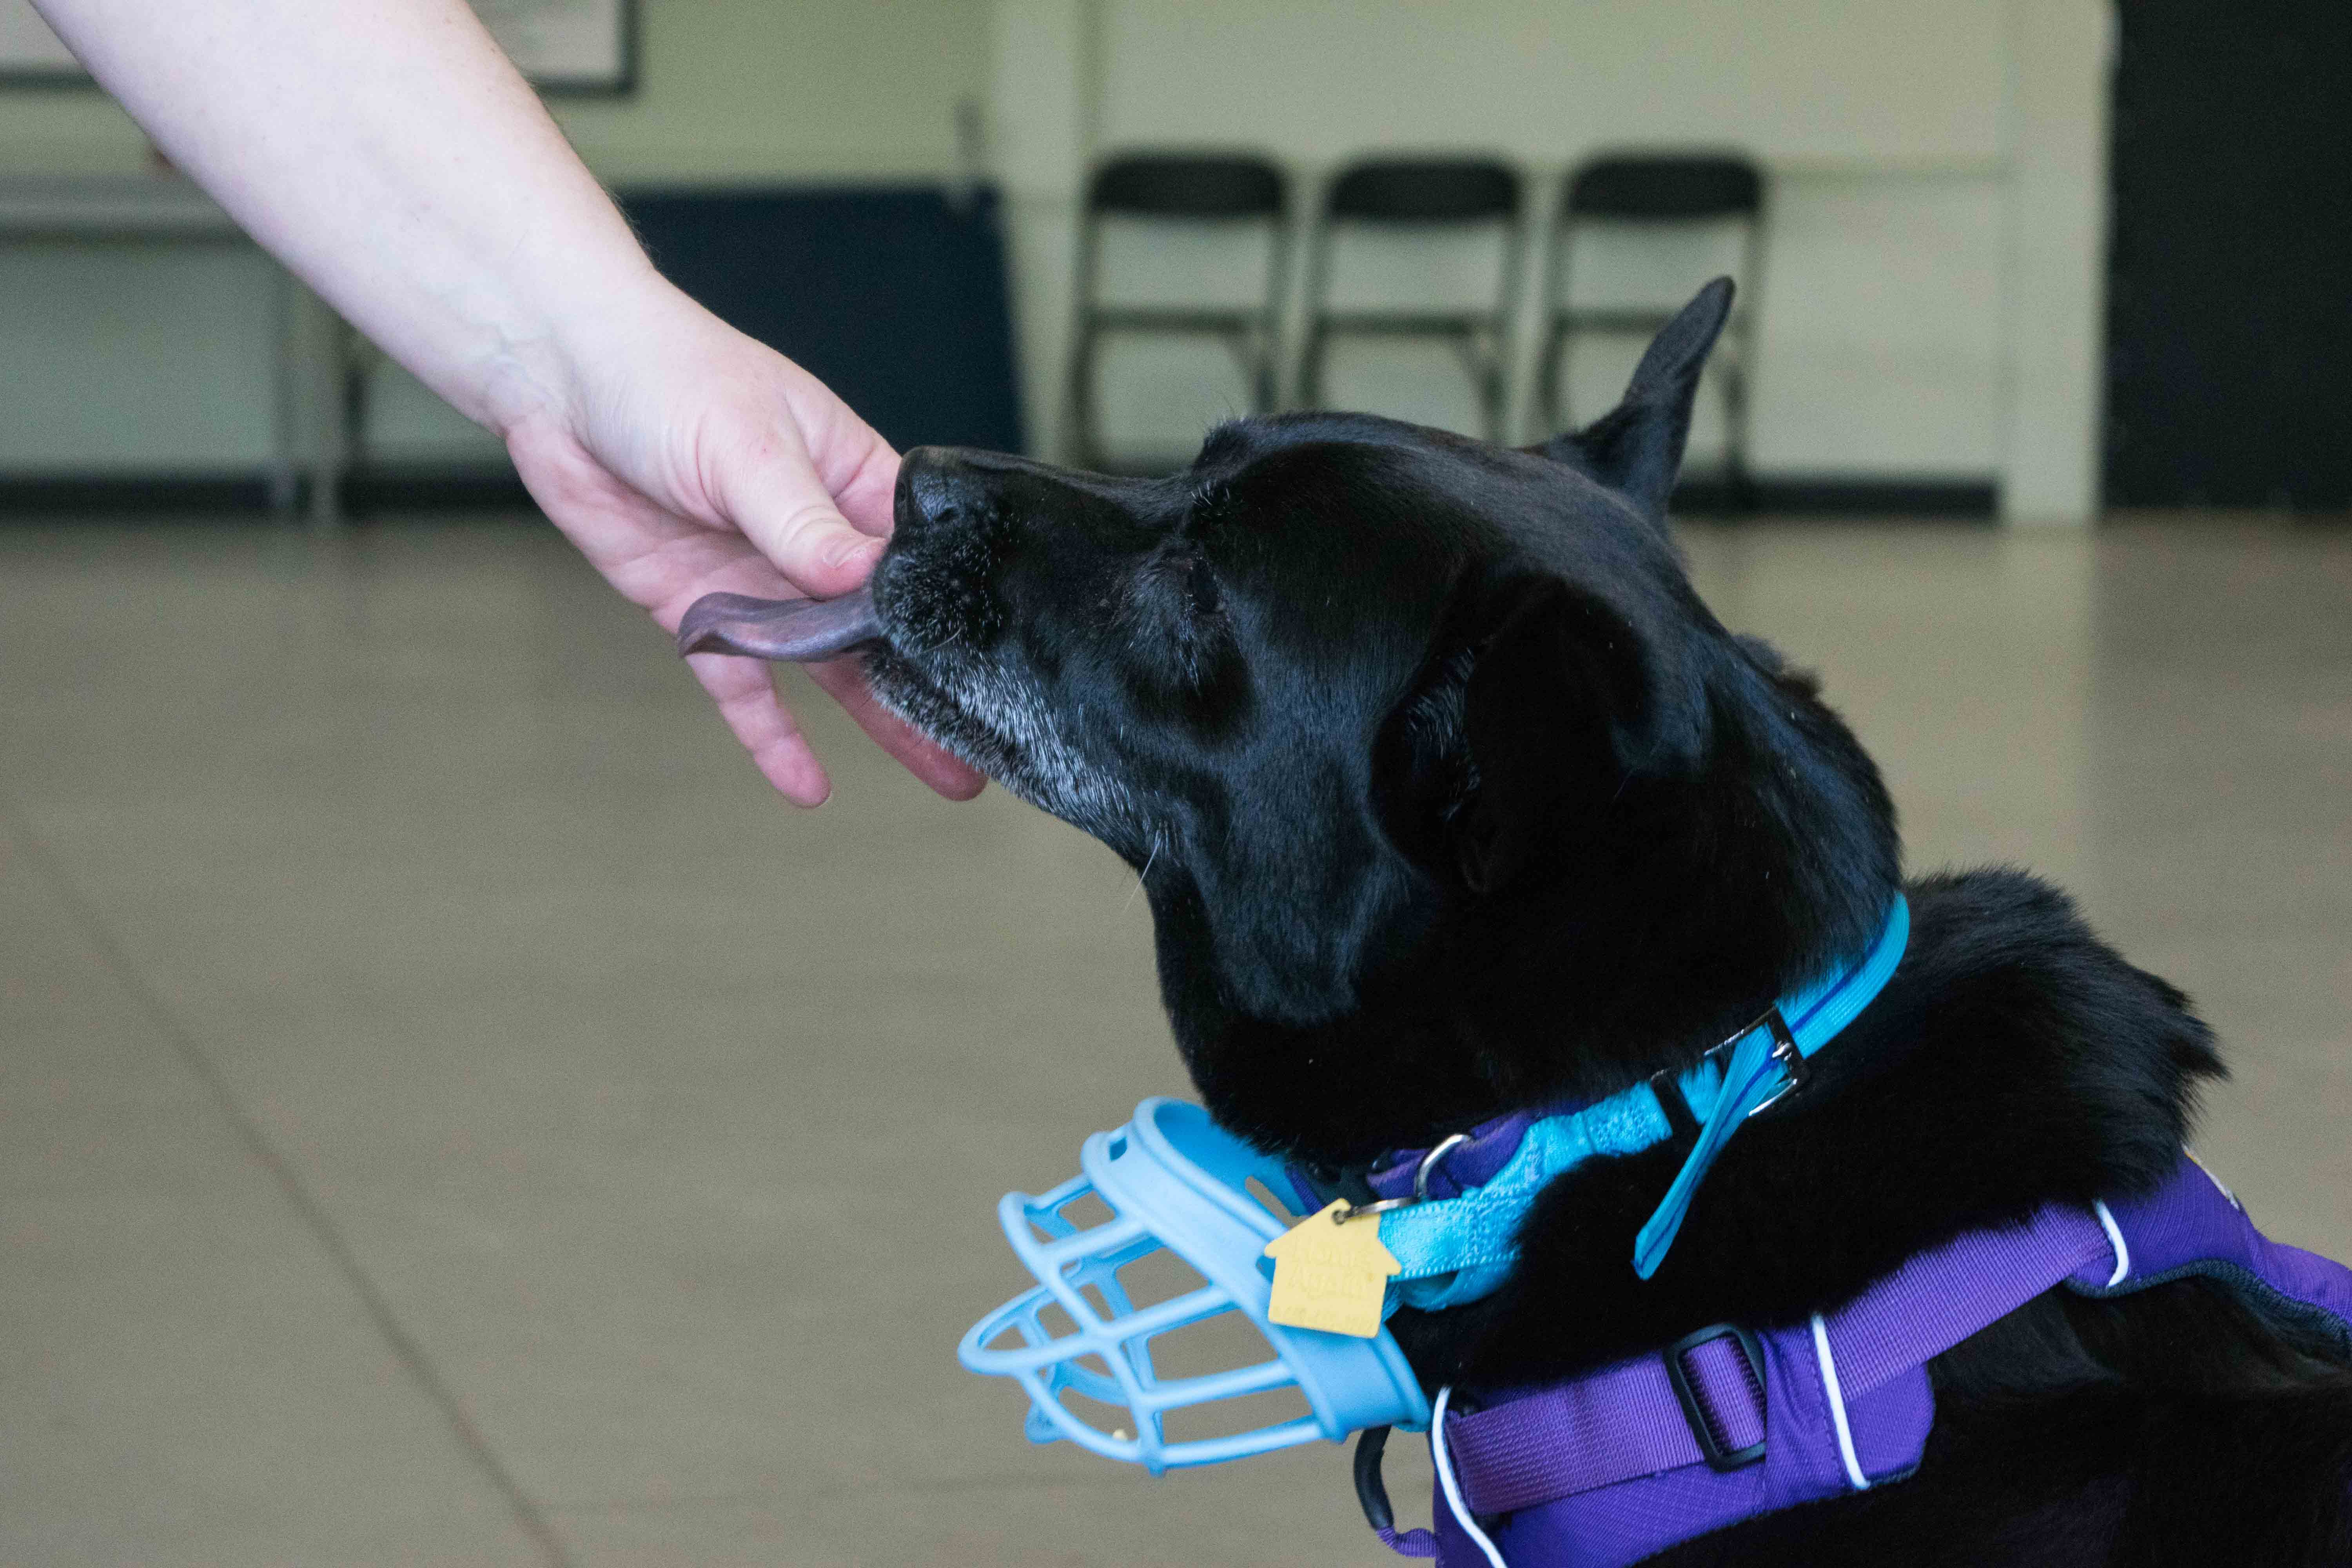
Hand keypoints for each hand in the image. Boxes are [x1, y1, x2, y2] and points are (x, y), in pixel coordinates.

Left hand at [502, 289, 985, 806]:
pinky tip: (806, 785)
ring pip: (830, 665)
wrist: (555, 376)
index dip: (954, 613)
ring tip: (944, 776)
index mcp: (850, 482)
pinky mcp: (700, 610)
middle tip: (989, 751)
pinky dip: (771, 735)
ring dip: (880, 722)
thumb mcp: (745, 445)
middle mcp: (813, 538)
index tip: (994, 672)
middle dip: (936, 687)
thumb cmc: (664, 372)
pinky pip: (744, 684)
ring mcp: (759, 579)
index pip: (916, 559)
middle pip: (886, 626)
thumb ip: (803, 524)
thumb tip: (864, 581)